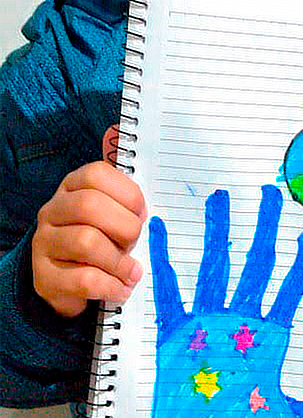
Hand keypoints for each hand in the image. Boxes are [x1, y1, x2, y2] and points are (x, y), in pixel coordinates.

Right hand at [31, 129, 145, 317]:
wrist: (66, 282)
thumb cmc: (99, 238)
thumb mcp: (112, 210)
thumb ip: (120, 180)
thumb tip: (118, 128)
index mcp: (72, 187)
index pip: (95, 175)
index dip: (127, 193)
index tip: (143, 213)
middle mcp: (53, 211)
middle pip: (90, 207)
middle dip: (124, 227)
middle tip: (136, 243)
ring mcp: (44, 244)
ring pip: (86, 242)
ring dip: (119, 260)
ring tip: (133, 272)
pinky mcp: (45, 278)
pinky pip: (82, 279)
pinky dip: (111, 286)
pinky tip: (122, 288)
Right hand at [148, 184, 302, 417]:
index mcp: (267, 338)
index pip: (290, 287)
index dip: (302, 258)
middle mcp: (239, 322)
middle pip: (255, 264)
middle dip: (263, 227)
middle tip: (269, 192)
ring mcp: (207, 323)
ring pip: (216, 268)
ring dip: (218, 233)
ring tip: (220, 198)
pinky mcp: (176, 334)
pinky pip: (169, 292)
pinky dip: (164, 261)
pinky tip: (161, 230)